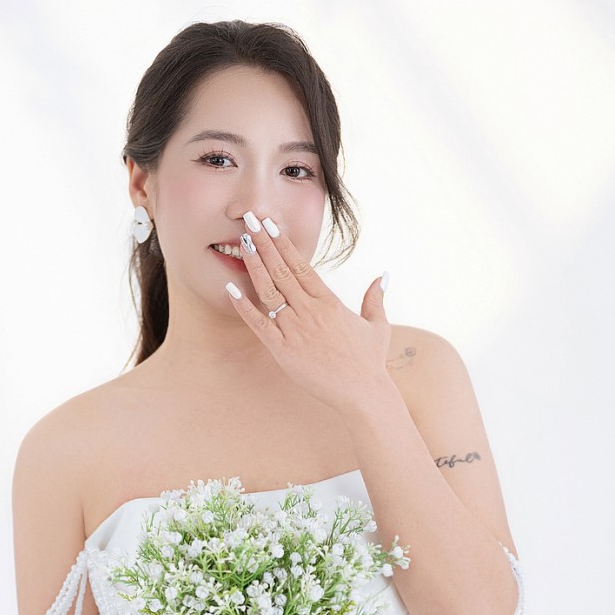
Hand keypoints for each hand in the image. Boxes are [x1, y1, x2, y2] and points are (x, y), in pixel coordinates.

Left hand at [224, 213, 391, 415]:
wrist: (363, 394)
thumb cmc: (369, 362)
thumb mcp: (377, 326)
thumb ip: (375, 298)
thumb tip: (384, 276)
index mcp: (329, 301)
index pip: (301, 264)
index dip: (283, 243)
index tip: (270, 224)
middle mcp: (310, 310)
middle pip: (281, 270)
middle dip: (263, 243)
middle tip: (248, 220)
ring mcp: (295, 329)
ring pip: (269, 291)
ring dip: (254, 266)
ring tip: (241, 243)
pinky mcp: (283, 350)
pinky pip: (259, 325)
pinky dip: (244, 307)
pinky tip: (231, 289)